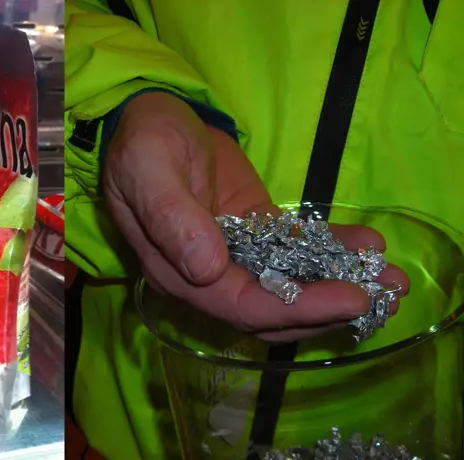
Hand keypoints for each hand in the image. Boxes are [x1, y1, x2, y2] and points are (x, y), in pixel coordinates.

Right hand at [103, 92, 408, 341]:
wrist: (147, 114)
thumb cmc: (140, 142)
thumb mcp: (148, 170)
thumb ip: (172, 217)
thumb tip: (207, 267)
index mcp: (177, 271)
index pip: (240, 306)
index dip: (295, 309)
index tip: (348, 300)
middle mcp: (206, 275)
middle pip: (272, 308)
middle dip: (329, 308)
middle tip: (385, 294)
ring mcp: (233, 253)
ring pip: (288, 285)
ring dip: (338, 286)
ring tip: (391, 279)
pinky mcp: (254, 230)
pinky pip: (294, 249)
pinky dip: (330, 250)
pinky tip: (366, 243)